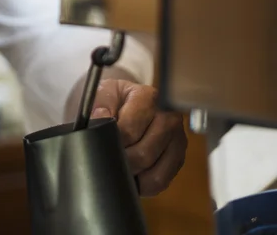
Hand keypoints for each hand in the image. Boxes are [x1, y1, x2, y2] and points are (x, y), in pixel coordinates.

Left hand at [90, 79, 186, 196]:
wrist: (124, 102)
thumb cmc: (113, 99)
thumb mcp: (102, 93)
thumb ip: (100, 103)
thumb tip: (101, 117)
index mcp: (148, 97)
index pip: (130, 130)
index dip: (113, 143)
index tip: (102, 145)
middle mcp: (169, 117)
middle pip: (144, 154)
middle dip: (122, 162)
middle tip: (108, 162)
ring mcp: (177, 139)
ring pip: (155, 173)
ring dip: (134, 175)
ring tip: (120, 168)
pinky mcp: (178, 157)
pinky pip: (162, 181)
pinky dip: (144, 185)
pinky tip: (132, 175)